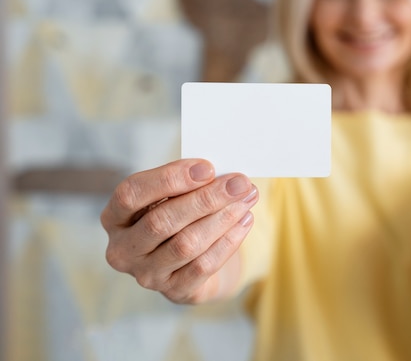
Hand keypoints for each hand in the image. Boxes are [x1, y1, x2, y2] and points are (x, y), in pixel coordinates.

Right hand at [100, 159, 257, 303]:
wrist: (189, 263)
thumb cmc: (178, 217)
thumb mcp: (172, 197)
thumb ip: (186, 184)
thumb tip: (221, 175)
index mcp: (114, 217)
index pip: (131, 194)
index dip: (169, 179)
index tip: (207, 168)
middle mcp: (123, 249)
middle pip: (162, 220)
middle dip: (206, 198)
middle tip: (239, 183)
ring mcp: (146, 274)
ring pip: (186, 244)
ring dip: (222, 218)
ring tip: (246, 199)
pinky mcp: (174, 291)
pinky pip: (204, 265)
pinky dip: (228, 241)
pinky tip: (245, 221)